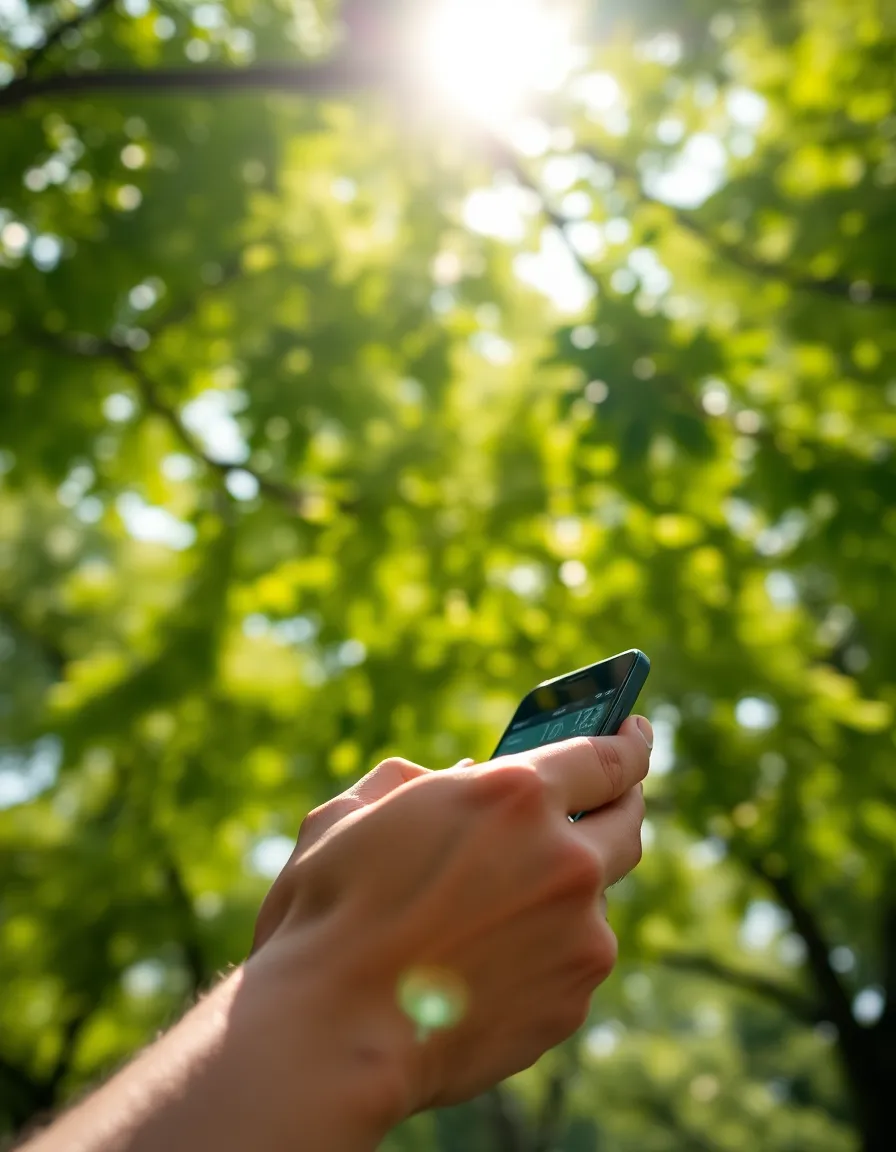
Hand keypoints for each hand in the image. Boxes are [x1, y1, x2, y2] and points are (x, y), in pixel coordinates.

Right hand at [249, 717, 651, 1120]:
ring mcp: (579, 936)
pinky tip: (486, 967)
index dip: (629, 741)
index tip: (637, 733)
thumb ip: (416, 781)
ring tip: (499, 909)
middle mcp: (566, 861)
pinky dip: (543, 953)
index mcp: (515, 796)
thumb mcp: (355, 813)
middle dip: (622, 807)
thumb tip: (459, 777)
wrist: (331, 1034)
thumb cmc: (330, 912)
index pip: (606, 757)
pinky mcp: (572, 1001)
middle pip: (627, 824)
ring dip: (563, 892)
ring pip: (592, 901)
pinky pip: (570, 962)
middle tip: (608, 802)